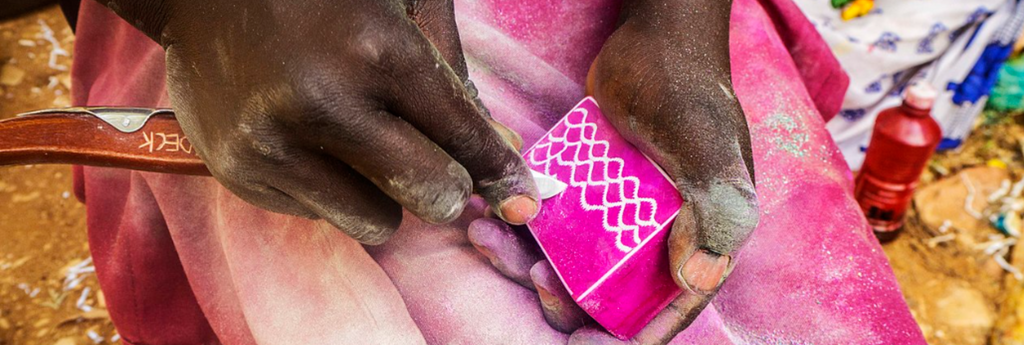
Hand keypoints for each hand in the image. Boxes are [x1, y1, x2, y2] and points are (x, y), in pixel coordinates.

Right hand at [95, 0, 538, 243]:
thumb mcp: (402, 3)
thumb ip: (454, 74)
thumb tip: (500, 153)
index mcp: (378, 51)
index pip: (464, 138)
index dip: (502, 174)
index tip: (521, 199)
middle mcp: (324, 105)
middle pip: (431, 195)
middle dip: (445, 182)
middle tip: (432, 158)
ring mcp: (274, 145)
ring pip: (378, 223)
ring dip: (386, 194)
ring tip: (360, 144)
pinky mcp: (239, 172)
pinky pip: (321, 216)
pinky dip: (331, 190)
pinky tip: (310, 141)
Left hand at [471, 0, 758, 341]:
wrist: (654, 42)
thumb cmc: (689, 92)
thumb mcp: (708, 151)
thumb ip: (714, 210)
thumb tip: (697, 278)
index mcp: (702, 242)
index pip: (669, 311)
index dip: (626, 339)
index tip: (578, 344)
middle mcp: (663, 239)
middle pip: (612, 297)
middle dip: (565, 300)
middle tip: (531, 274)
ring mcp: (623, 219)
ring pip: (574, 266)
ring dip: (529, 263)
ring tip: (490, 237)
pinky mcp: (591, 196)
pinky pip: (554, 229)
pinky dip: (522, 230)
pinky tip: (487, 218)